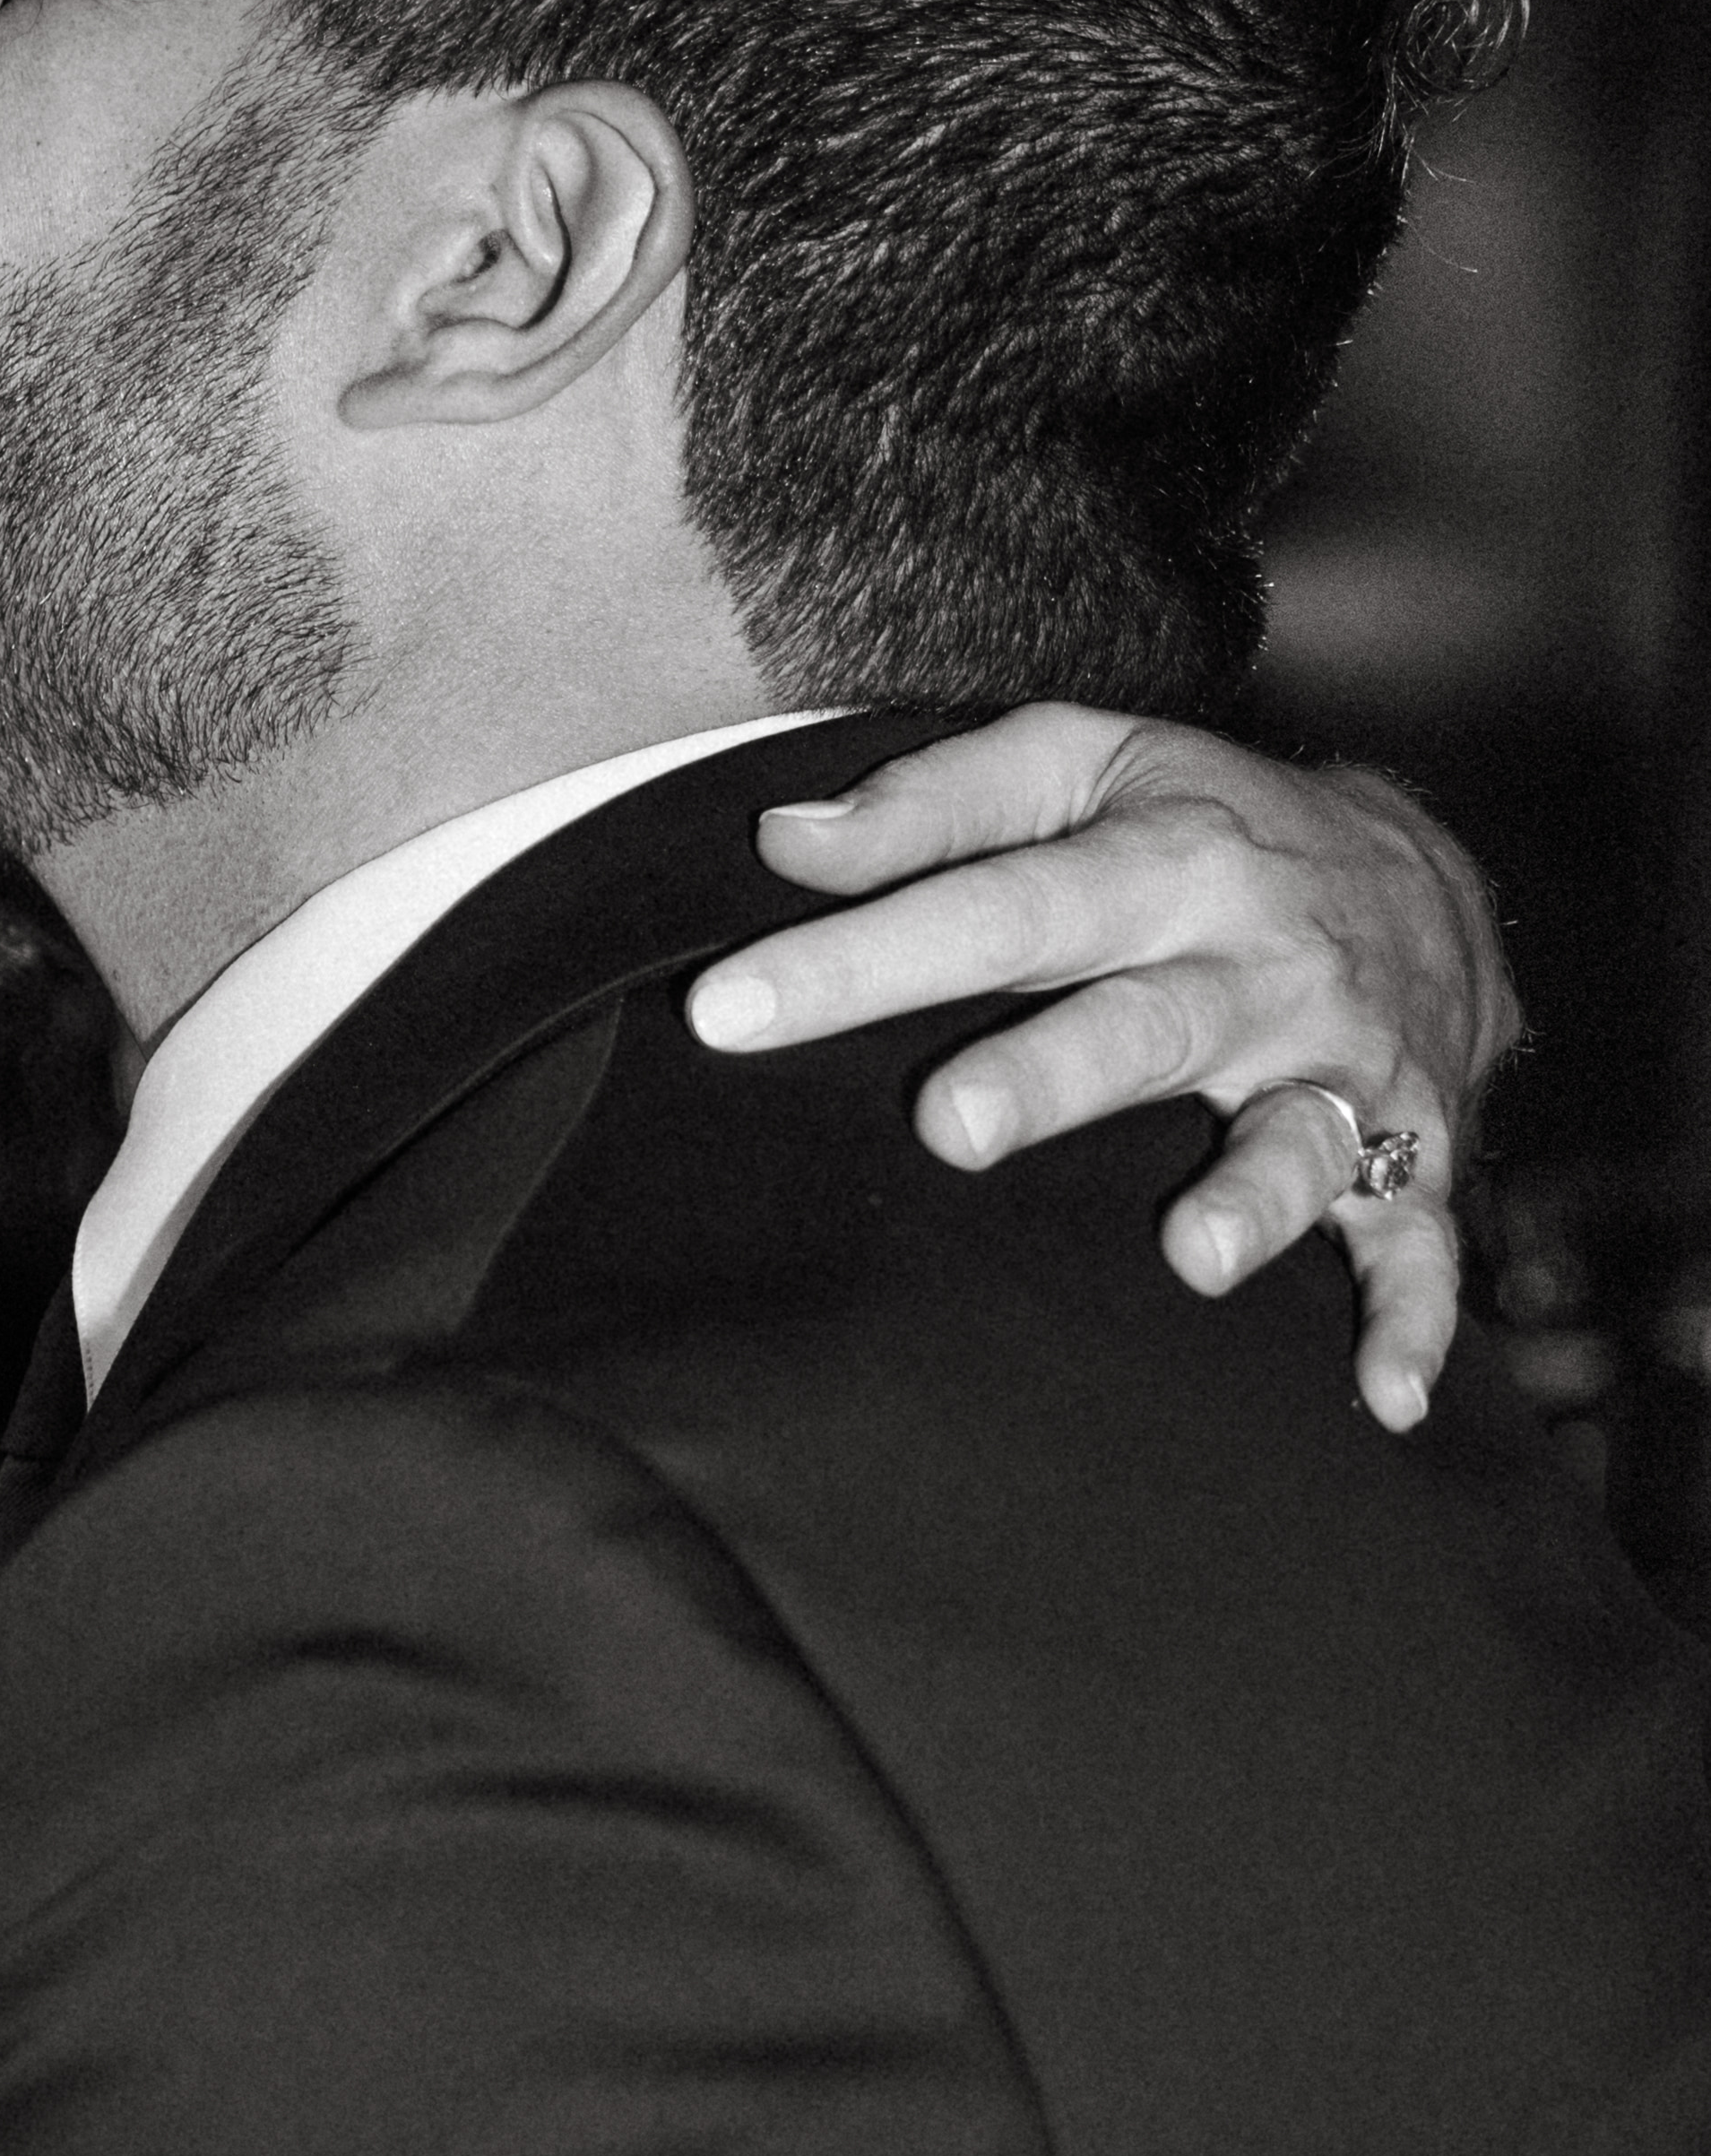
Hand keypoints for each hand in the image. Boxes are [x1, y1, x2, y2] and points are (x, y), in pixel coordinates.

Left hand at [684, 705, 1509, 1430]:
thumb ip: (933, 803)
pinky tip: (1383, 1394)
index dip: (858, 959)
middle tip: (949, 1125)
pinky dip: (1410, 1313)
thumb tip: (782, 843)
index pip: (991, 907)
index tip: (726, 1010)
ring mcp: (1335, 1064)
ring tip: (1192, 1254)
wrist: (1429, 877)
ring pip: (1294, 1133)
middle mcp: (1252, 964)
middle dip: (1053, 1076)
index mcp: (1160, 861)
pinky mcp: (1408, 1144)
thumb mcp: (1084, 761)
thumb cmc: (1208, 824)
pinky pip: (1417, 1235)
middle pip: (1140, 1023)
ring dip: (1251, 1197)